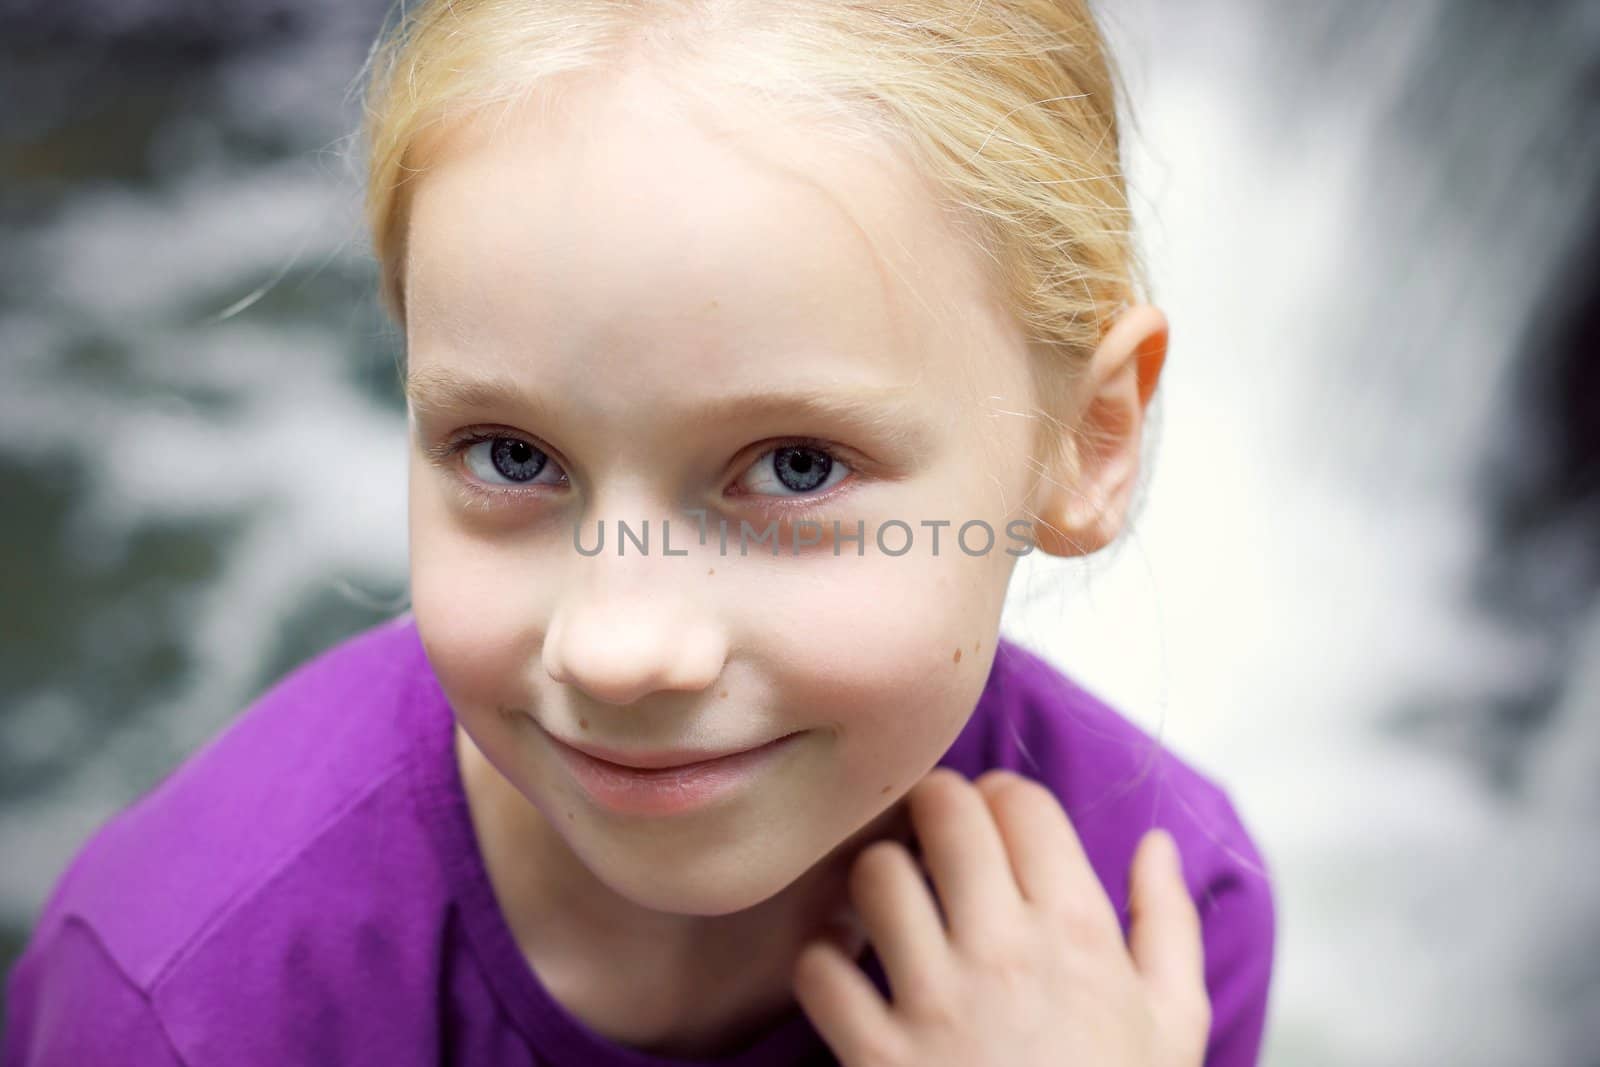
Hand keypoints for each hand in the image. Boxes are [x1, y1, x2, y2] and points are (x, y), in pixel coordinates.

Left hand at [792, 768, 1210, 1066]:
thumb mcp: (1175, 1026)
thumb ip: (1167, 924)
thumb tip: (1156, 842)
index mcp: (1081, 934)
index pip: (1021, 802)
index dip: (1001, 797)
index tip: (994, 823)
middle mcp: (1005, 953)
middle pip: (942, 811)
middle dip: (933, 809)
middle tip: (935, 842)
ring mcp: (935, 1004)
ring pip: (874, 874)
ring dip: (877, 881)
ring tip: (892, 906)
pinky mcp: (876, 1055)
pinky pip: (819, 968)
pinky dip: (823, 965)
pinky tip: (849, 975)